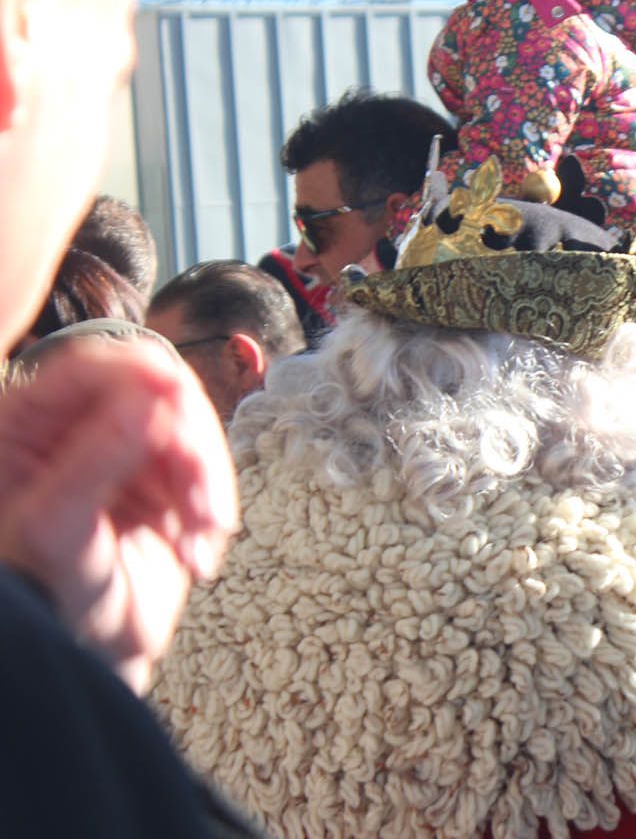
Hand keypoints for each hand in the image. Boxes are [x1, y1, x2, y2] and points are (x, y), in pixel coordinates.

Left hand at [0, 339, 237, 693]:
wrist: (80, 659)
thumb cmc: (39, 602)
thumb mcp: (56, 534)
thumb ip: (95, 462)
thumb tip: (151, 403)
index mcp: (28, 425)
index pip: (91, 368)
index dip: (141, 375)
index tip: (181, 398)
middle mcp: (77, 429)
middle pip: (156, 394)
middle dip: (191, 447)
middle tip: (204, 503)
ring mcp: (124, 453)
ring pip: (193, 430)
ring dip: (210, 485)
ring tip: (204, 539)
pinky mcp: (165, 482)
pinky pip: (210, 470)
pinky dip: (215, 511)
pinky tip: (199, 553)